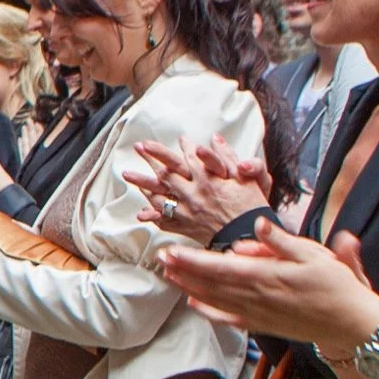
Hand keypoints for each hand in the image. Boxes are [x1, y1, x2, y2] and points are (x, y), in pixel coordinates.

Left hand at [122, 135, 268, 243]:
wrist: (248, 239)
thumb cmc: (251, 209)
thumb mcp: (248, 179)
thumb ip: (229, 158)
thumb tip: (215, 138)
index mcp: (208, 180)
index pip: (191, 158)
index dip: (184, 147)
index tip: (178, 138)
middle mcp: (193, 193)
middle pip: (168, 173)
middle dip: (152, 158)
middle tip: (139, 147)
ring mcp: (186, 210)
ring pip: (159, 194)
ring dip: (143, 183)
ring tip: (127, 174)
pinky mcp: (185, 226)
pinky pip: (164, 219)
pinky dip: (152, 214)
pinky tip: (141, 211)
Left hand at [160, 222, 378, 345]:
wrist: (351, 324)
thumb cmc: (336, 286)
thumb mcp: (314, 255)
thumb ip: (282, 241)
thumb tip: (260, 225)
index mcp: (266, 276)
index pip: (219, 266)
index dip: (191, 260)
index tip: (170, 252)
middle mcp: (256, 297)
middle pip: (210, 283)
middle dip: (183, 271)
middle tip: (160, 259)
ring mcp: (257, 313)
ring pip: (214, 299)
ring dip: (189, 287)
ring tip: (168, 276)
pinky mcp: (262, 325)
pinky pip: (228, 318)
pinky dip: (208, 311)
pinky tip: (193, 304)